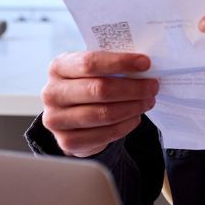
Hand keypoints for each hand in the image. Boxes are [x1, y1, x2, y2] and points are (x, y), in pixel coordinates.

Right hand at [40, 51, 158, 157]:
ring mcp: (56, 120)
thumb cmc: (89, 84)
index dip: (120, 62)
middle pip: (99, 89)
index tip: (145, 63)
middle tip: (153, 86)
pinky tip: (135, 117)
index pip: (90, 62)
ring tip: (148, 101)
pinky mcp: (67, 141)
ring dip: (133, 107)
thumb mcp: (94, 70)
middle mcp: (51, 93)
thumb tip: (144, 65)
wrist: (73, 116)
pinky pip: (105, 134)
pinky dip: (126, 125)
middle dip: (133, 88)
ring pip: (104, 114)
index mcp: (58, 67)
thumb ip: (112, 65)